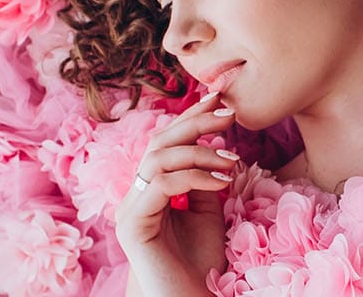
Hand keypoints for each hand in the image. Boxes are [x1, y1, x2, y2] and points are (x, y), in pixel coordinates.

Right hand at [115, 90, 238, 280]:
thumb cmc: (202, 264)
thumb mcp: (209, 213)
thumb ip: (205, 181)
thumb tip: (216, 147)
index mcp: (149, 189)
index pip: (166, 143)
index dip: (191, 118)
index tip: (221, 99)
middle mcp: (134, 195)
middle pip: (158, 142)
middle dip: (195, 122)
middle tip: (228, 112)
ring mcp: (130, 209)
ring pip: (157, 158)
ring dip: (200, 152)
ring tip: (233, 159)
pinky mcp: (133, 224)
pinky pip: (161, 184)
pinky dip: (194, 177)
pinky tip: (222, 182)